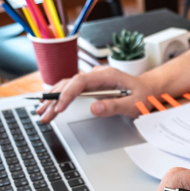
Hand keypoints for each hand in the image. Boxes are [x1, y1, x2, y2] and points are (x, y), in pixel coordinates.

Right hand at [37, 66, 156, 123]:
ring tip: (42, 113)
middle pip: (70, 84)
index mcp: (107, 75)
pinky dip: (59, 97)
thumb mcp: (133, 103)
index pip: (81, 82)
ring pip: (67, 86)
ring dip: (53, 99)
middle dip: (55, 100)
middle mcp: (96, 75)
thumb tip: (94, 108)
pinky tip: (50, 105)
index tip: (60, 107)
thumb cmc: (142, 95)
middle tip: (44, 114)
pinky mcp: (90, 87)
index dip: (68, 94)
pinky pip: (71, 90)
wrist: (148, 89)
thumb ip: (115, 106)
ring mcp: (92, 80)